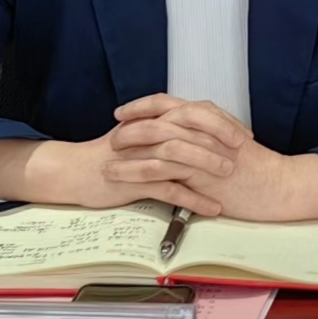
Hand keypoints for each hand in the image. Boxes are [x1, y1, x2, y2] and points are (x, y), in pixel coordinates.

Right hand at [0, 97, 248, 214]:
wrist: (74, 172)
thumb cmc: (111, 157)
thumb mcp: (140, 138)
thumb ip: (167, 132)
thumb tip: (202, 134)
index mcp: (150, 119)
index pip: (192, 111)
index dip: (220, 120)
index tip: (242, 133)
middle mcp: (146, 132)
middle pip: (188, 127)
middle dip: (219, 137)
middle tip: (243, 149)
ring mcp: (139, 156)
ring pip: (179, 155)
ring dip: (208, 164)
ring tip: (231, 176)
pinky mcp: (133, 181)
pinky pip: (169, 188)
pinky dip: (193, 198)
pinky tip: (212, 207)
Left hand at [117, 95, 317, 221]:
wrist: (280, 186)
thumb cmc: (256, 170)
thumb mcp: (228, 145)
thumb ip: (205, 137)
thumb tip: (179, 138)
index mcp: (208, 120)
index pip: (168, 104)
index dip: (142, 106)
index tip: (122, 112)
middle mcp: (203, 130)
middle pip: (158, 119)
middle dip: (130, 126)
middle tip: (110, 135)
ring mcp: (202, 151)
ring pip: (156, 144)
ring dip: (129, 154)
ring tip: (107, 163)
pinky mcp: (202, 174)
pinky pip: (164, 170)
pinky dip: (140, 173)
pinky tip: (125, 180)